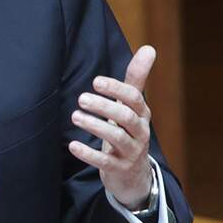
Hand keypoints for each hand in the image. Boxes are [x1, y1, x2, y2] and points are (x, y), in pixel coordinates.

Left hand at [68, 45, 156, 208]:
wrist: (134, 175)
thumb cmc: (129, 132)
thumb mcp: (132, 107)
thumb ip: (136, 79)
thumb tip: (149, 48)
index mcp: (142, 114)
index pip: (134, 98)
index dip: (116, 89)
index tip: (96, 81)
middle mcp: (140, 132)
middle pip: (126, 117)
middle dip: (104, 106)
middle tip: (81, 99)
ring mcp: (132, 152)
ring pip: (117, 138)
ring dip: (95, 126)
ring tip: (75, 117)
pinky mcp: (120, 169)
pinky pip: (105, 162)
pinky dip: (89, 154)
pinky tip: (73, 146)